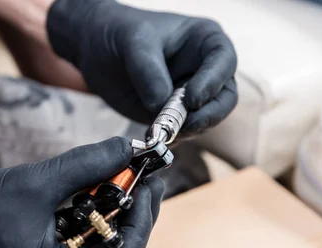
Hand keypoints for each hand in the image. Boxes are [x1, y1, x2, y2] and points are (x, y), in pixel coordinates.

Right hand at [0, 137, 164, 247]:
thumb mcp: (37, 183)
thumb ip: (86, 165)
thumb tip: (126, 147)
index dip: (144, 218)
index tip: (152, 182)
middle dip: (132, 213)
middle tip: (143, 176)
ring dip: (113, 216)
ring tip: (121, 179)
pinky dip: (92, 224)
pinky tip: (95, 196)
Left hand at [47, 0, 237, 134]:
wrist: (97, 51)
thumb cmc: (120, 33)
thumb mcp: (132, 42)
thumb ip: (148, 70)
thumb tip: (161, 104)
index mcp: (205, 41)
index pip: (224, 62)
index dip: (212, 83)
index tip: (192, 99)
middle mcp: (205, 71)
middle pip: (224, 99)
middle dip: (207, 116)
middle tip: (184, 126)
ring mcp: (191, 96)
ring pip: (205, 121)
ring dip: (186, 131)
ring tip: (158, 131)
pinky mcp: (174, 116)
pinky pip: (181, 133)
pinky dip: (170, 140)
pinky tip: (152, 139)